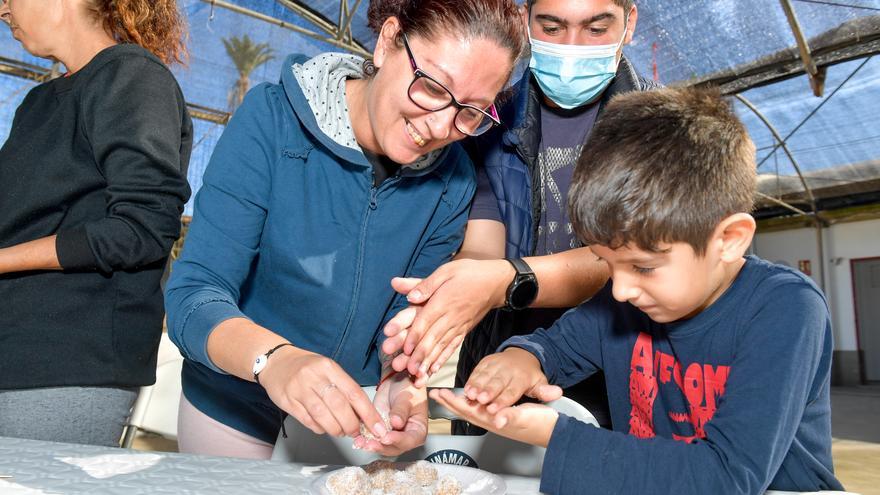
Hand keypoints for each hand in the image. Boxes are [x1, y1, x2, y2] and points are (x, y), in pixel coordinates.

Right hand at [258, 348, 387, 439]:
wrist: (276, 361)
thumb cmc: (307, 367)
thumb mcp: (328, 369)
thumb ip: (344, 389)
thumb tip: (363, 414)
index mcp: (330, 367)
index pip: (354, 392)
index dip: (368, 413)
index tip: (377, 427)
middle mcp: (315, 376)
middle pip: (339, 406)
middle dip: (352, 424)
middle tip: (356, 432)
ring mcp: (299, 389)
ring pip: (322, 415)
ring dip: (336, 429)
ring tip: (341, 432)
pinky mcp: (287, 400)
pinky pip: (307, 420)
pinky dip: (319, 428)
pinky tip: (324, 428)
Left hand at [355, 372, 427, 454]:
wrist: (395, 382)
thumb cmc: (407, 389)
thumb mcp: (406, 397)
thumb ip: (401, 410)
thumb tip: (397, 423)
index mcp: (417, 431)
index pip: (409, 440)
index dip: (398, 441)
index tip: (387, 438)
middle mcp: (405, 436)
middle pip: (394, 448)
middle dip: (381, 446)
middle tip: (371, 443)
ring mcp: (391, 435)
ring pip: (382, 446)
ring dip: (371, 445)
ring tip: (362, 443)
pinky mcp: (379, 432)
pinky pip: (372, 439)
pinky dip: (364, 440)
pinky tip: (358, 440)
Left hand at [382, 259, 514, 384]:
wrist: (496, 282)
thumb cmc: (469, 273)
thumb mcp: (446, 271)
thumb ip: (426, 284)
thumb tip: (410, 297)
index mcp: (444, 301)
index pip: (426, 321)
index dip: (415, 336)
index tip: (405, 349)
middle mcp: (451, 317)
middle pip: (433, 338)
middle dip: (420, 355)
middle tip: (409, 369)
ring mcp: (459, 326)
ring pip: (442, 346)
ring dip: (429, 361)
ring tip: (418, 375)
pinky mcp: (464, 331)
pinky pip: (452, 347)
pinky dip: (443, 359)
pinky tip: (434, 369)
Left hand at [429, 388, 558, 446]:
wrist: (554, 429)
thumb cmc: (541, 424)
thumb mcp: (526, 417)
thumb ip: (511, 417)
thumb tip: (498, 419)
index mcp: (496, 421)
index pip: (470, 411)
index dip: (455, 402)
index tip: (442, 394)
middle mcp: (493, 421)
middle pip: (466, 411)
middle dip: (449, 403)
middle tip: (434, 394)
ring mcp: (496, 420)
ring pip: (471, 411)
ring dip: (456, 403)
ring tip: (443, 396)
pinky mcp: (502, 416)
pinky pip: (480, 410)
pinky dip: (469, 404)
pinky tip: (466, 400)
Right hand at [465, 348, 561, 412]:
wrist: (522, 355)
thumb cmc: (529, 375)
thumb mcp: (539, 383)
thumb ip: (545, 391)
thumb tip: (557, 393)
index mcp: (521, 378)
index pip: (511, 391)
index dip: (502, 401)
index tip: (494, 409)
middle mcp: (508, 370)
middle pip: (496, 383)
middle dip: (487, 392)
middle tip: (480, 401)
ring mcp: (496, 364)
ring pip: (484, 376)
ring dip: (476, 386)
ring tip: (469, 395)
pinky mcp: (486, 362)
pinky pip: (477, 371)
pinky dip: (471, 380)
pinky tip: (465, 389)